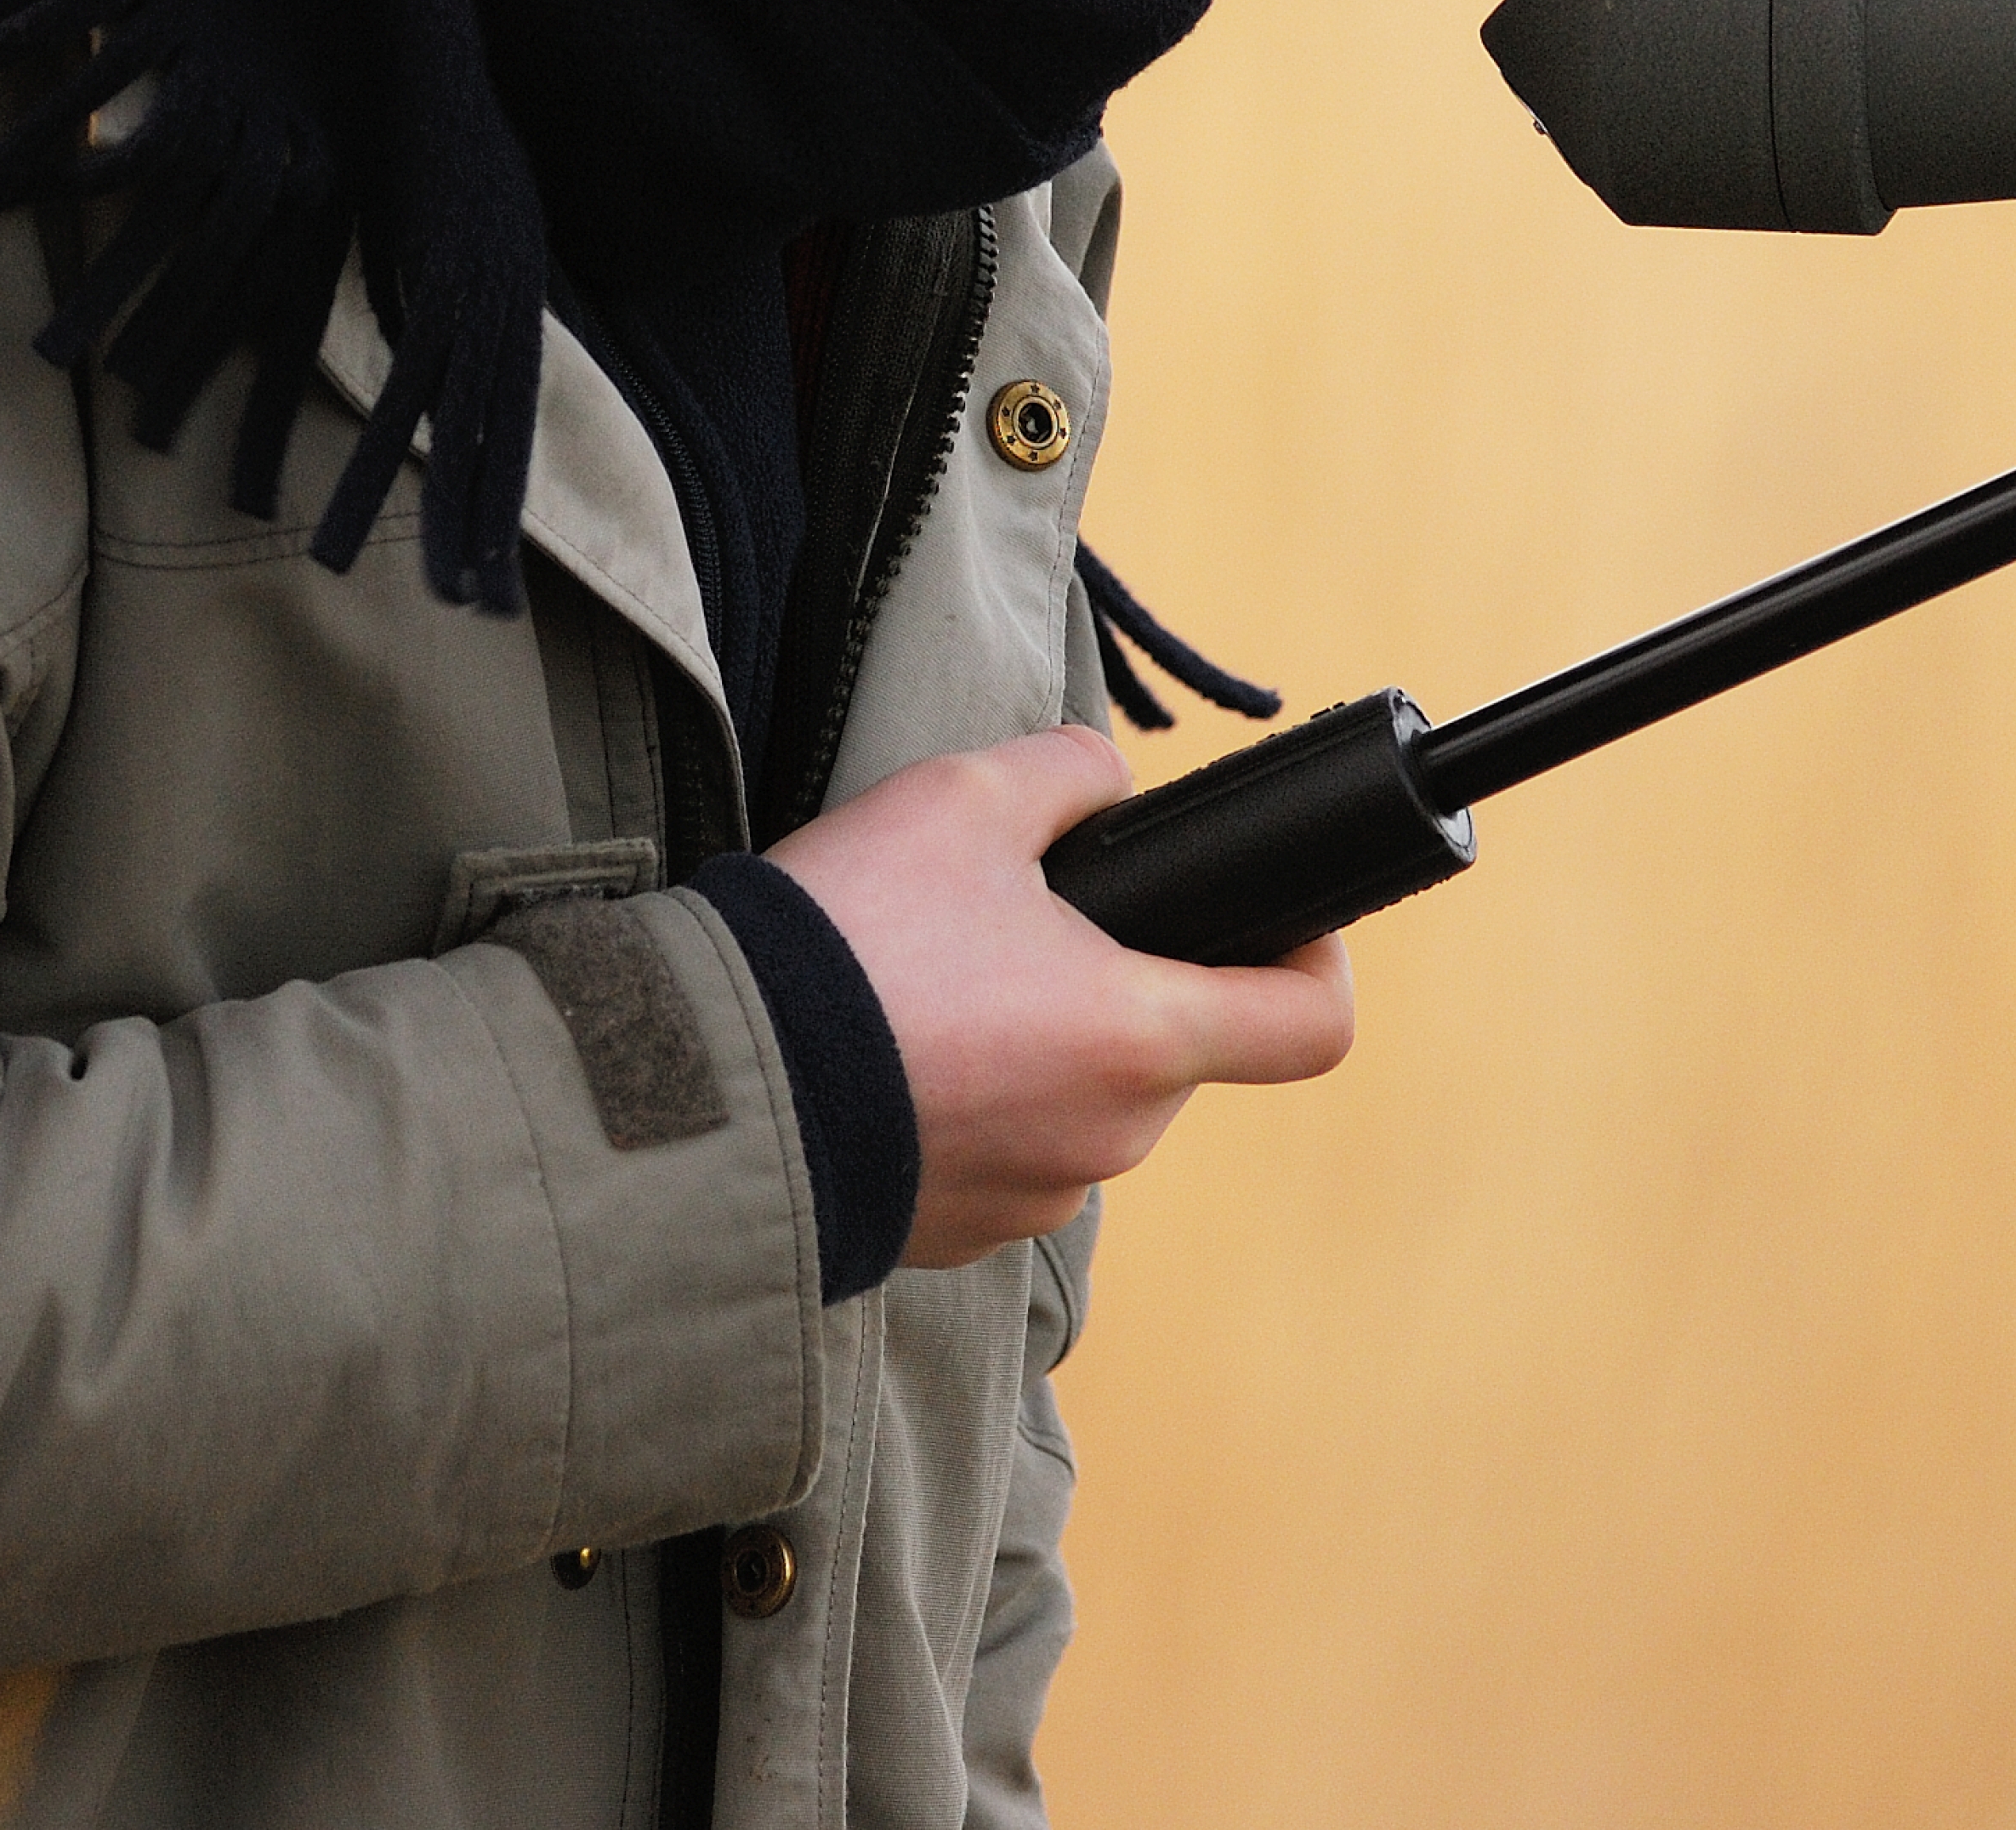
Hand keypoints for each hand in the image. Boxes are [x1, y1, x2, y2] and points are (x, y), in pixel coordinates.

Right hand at [761, 728, 1356, 1264]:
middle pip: (1170, 1050)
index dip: (1316, 961)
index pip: (1311, 1028)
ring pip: (1080, 1104)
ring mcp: (1027, 1204)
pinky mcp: (951, 1241)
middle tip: (1022, 921)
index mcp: (1140, 1039)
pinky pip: (1001, 1156)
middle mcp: (1105, 1141)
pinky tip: (892, 1052)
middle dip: (1119, 981)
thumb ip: (1069, 774)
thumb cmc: (846, 942)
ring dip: (1039, 1045)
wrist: (699, 1089)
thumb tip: (1107, 785)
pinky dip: (972, 1104)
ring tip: (932, 984)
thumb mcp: (961, 800)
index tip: (1283, 920)